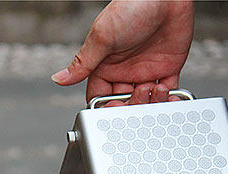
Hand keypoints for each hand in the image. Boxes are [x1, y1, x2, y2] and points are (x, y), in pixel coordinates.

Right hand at [52, 0, 193, 105]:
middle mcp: (125, 70)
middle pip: (124, 103)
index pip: (101, 97)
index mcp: (105, 66)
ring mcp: (146, 70)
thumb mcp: (102, 37)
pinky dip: (168, 99)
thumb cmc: (132, 6)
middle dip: (130, 107)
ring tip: (152, 87)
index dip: (107, 107)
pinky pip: (168, 92)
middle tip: (136, 97)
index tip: (114, 109)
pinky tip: (166, 95)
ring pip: (146, 101)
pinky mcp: (167, 67)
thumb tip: (58, 79)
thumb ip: (82, 63)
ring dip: (149, 102)